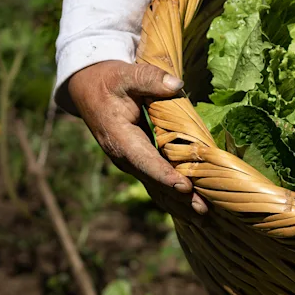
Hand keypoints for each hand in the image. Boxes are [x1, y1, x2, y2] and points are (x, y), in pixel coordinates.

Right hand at [66, 61, 208, 217]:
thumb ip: (149, 79)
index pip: (145, 160)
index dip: (164, 175)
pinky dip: (174, 199)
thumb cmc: (110, 82)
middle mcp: (125, 157)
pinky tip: (192, 211)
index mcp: (120, 138)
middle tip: (205, 211)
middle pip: (155, 182)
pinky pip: (158, 184)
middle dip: (179, 199)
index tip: (185, 187)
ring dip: (180, 205)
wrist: (89, 91)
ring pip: (157, 189)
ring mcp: (132, 163)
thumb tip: (176, 85)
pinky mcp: (140, 164)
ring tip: (205, 219)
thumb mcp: (126, 75)